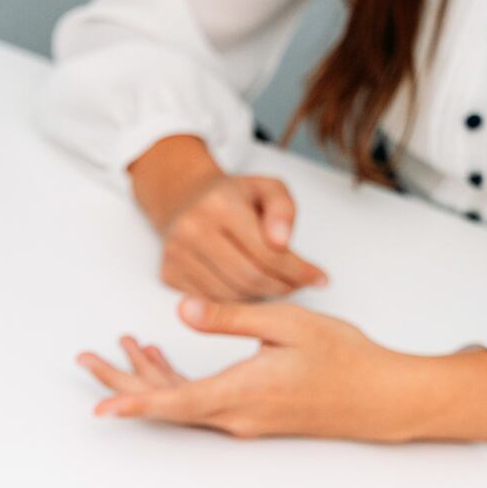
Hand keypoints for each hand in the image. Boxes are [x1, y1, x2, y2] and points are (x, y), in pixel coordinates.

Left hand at [76, 298, 486, 443]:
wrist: (382, 398)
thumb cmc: (343, 357)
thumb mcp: (288, 324)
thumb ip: (230, 318)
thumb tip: (182, 309)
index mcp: (241, 392)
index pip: (174, 402)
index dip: (133, 403)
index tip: (100, 407)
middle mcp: (233, 415)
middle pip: (164, 404)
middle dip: (122, 382)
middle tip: (85, 360)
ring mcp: (240, 420)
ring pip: (178, 402)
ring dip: (147, 377)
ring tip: (119, 348)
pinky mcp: (248, 415)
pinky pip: (198, 402)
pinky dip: (173, 381)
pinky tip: (158, 357)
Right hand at [128, 136, 325, 299]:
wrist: (183, 198)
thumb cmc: (231, 195)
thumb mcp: (267, 187)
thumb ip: (283, 209)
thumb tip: (282, 243)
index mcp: (220, 205)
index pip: (268, 253)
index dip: (298, 271)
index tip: (318, 279)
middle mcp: (192, 230)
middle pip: (249, 278)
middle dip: (282, 287)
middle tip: (298, 285)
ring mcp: (176, 255)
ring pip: (230, 295)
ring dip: (260, 296)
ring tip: (276, 284)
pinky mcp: (168, 273)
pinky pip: (211, 300)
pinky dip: (235, 300)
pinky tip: (248, 287)